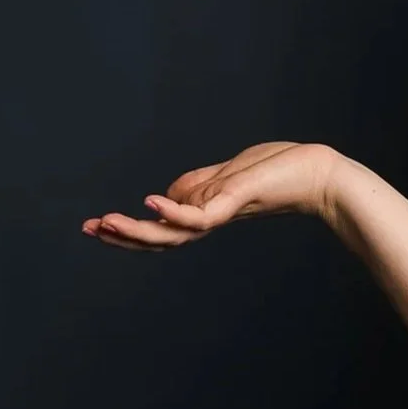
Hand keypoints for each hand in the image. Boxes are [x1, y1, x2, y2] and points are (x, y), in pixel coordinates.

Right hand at [82, 140, 343, 249]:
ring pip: (173, 233)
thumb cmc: (278, 170)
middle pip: (160, 238)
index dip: (129, 230)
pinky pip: (199, 215)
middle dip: (122, 235)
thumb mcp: (226, 175)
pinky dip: (174, 211)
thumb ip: (196, 185)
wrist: (318, 173)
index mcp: (204, 214)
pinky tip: (150, 201)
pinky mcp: (235, 202)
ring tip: (106, 223)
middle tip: (89, 230)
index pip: (161, 229)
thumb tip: (165, 196)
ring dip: (137, 230)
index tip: (96, 225)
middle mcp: (210, 220)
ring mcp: (221, 213)